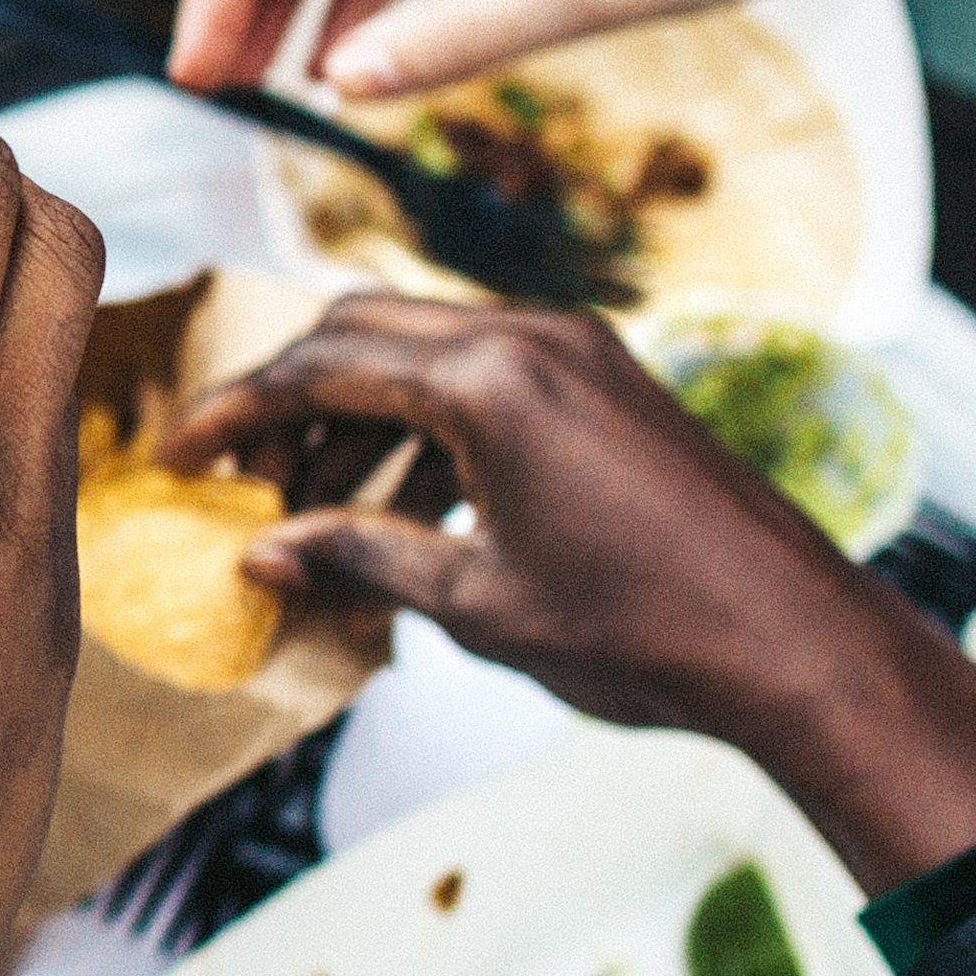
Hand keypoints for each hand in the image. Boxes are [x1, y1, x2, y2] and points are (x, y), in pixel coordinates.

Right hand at [167, 299, 975, 890]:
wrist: (797, 643)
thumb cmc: (647, 632)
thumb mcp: (476, 604)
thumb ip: (361, 555)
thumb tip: (263, 554)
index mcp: (489, 380)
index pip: (319, 368)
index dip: (234, 414)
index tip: (178, 456)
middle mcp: (532, 335)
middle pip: (360, 332)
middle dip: (290, 403)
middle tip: (246, 482)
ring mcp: (578, 349)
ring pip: (422, 347)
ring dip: (359, 415)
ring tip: (321, 513)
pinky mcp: (609, 377)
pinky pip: (486, 370)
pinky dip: (427, 421)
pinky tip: (408, 503)